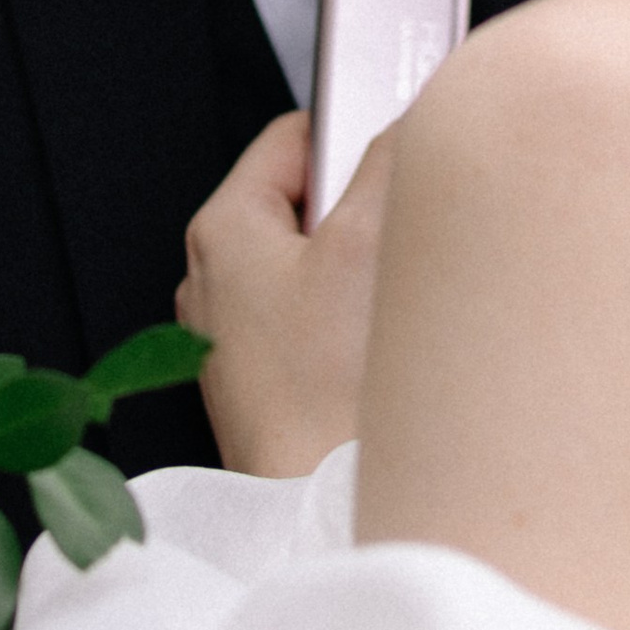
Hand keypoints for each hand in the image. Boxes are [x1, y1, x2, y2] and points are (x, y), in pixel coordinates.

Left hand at [178, 109, 391, 476]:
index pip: (295, 135)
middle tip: (406, 240)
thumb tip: (413, 118)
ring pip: (321, 270)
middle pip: (312, 204)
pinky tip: (385, 356)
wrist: (317, 510)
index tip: (402, 148)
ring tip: (396, 306)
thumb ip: (391, 161)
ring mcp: (240, 340)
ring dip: (369, 276)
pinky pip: (320, 327)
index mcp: (222, 231)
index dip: (356, 134)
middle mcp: (216, 283)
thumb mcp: (367, 245)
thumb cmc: (321, 396)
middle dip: (369, 214)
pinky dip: (358, 328)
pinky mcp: (271, 388)